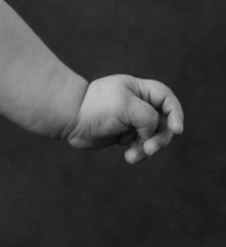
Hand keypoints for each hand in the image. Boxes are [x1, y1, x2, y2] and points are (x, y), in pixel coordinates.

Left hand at [63, 75, 183, 163]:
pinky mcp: (125, 134)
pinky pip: (142, 146)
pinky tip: (129, 158)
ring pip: (153, 137)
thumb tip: (150, 133)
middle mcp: (137, 103)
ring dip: (148, 148)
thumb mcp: (126, 107)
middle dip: (160, 138)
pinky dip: (138, 153)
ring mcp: (131, 119)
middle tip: (150, 149)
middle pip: (163, 122)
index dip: (175, 113)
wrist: (70, 120)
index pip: (166, 98)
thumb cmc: (96, 108)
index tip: (176, 129)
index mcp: (138, 89)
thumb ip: (148, 117)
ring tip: (133, 156)